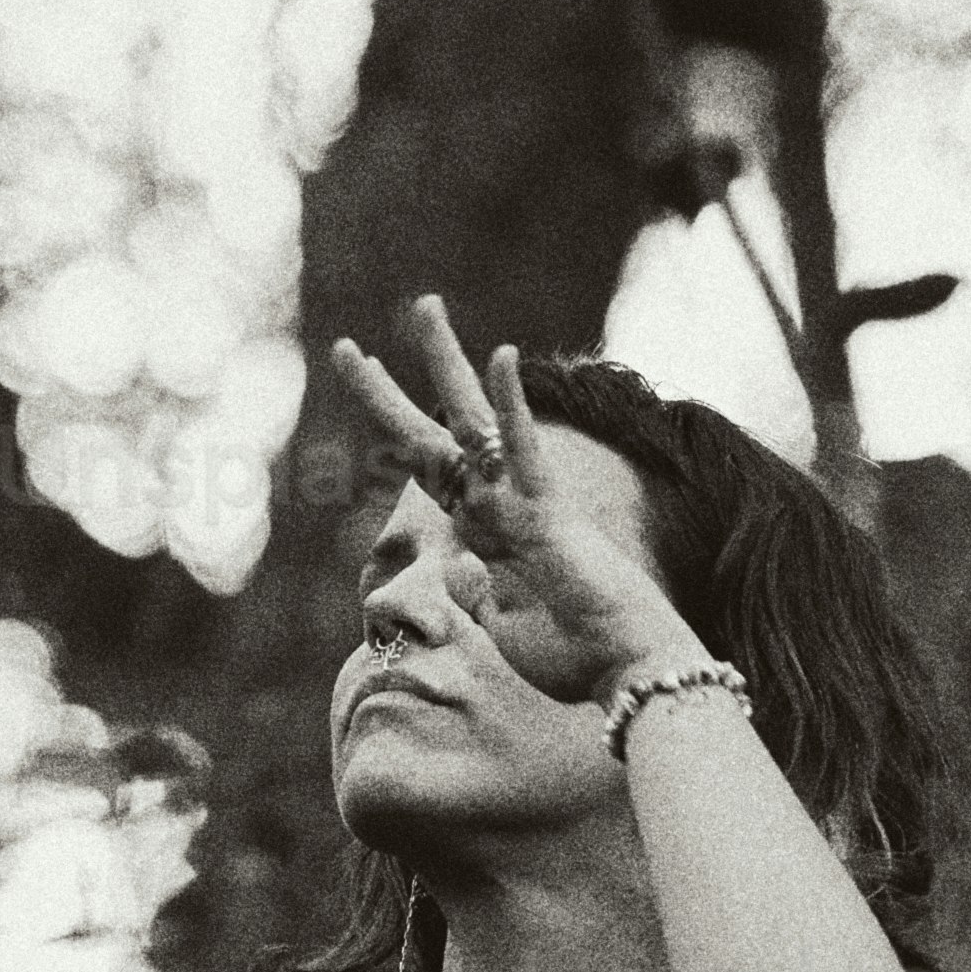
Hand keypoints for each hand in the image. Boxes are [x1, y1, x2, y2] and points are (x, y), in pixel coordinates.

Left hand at [328, 297, 695, 706]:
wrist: (624, 666)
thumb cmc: (571, 657)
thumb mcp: (494, 631)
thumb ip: (467, 598)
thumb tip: (450, 571)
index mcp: (483, 528)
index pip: (428, 470)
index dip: (397, 432)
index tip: (371, 390)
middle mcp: (498, 502)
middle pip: (434, 433)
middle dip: (388, 391)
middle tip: (346, 347)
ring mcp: (523, 499)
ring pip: (472, 420)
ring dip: (445, 362)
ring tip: (422, 305)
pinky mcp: (552, 510)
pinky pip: (528, 450)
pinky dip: (514, 405)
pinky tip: (500, 354)